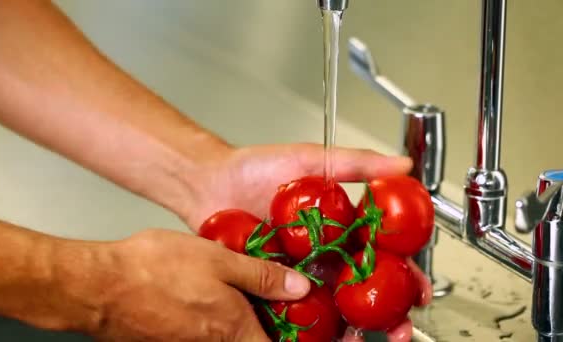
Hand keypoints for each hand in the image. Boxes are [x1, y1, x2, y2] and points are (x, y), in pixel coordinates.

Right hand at [82, 229, 309, 341]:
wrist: (99, 287)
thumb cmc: (155, 270)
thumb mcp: (219, 260)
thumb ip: (262, 276)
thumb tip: (299, 288)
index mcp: (234, 331)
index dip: (296, 337)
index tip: (304, 322)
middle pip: (255, 341)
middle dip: (270, 324)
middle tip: (279, 300)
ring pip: (230, 337)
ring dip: (244, 320)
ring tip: (247, 292)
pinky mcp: (172, 341)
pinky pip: (207, 334)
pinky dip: (218, 318)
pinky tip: (211, 293)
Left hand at [180, 143, 430, 340]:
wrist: (211, 183)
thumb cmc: (257, 168)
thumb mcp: (310, 160)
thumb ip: (355, 164)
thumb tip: (401, 164)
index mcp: (340, 229)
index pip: (382, 255)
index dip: (405, 274)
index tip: (419, 289)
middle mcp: (323, 255)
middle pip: (364, 290)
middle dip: (387, 314)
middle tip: (398, 328)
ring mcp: (298, 273)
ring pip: (333, 307)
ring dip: (353, 327)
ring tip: (362, 338)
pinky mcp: (272, 285)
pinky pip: (294, 310)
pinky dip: (311, 327)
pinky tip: (323, 335)